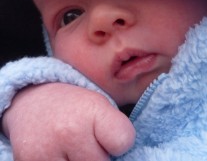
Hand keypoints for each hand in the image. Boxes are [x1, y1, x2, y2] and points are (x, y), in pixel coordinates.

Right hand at [2, 83, 134, 160]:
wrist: (34, 102)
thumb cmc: (75, 106)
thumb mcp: (100, 106)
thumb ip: (116, 131)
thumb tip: (120, 159)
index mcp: (91, 111)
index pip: (123, 142)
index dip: (120, 142)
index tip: (109, 134)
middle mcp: (69, 133)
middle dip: (99, 156)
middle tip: (87, 141)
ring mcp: (46, 153)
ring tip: (74, 149)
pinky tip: (60, 155)